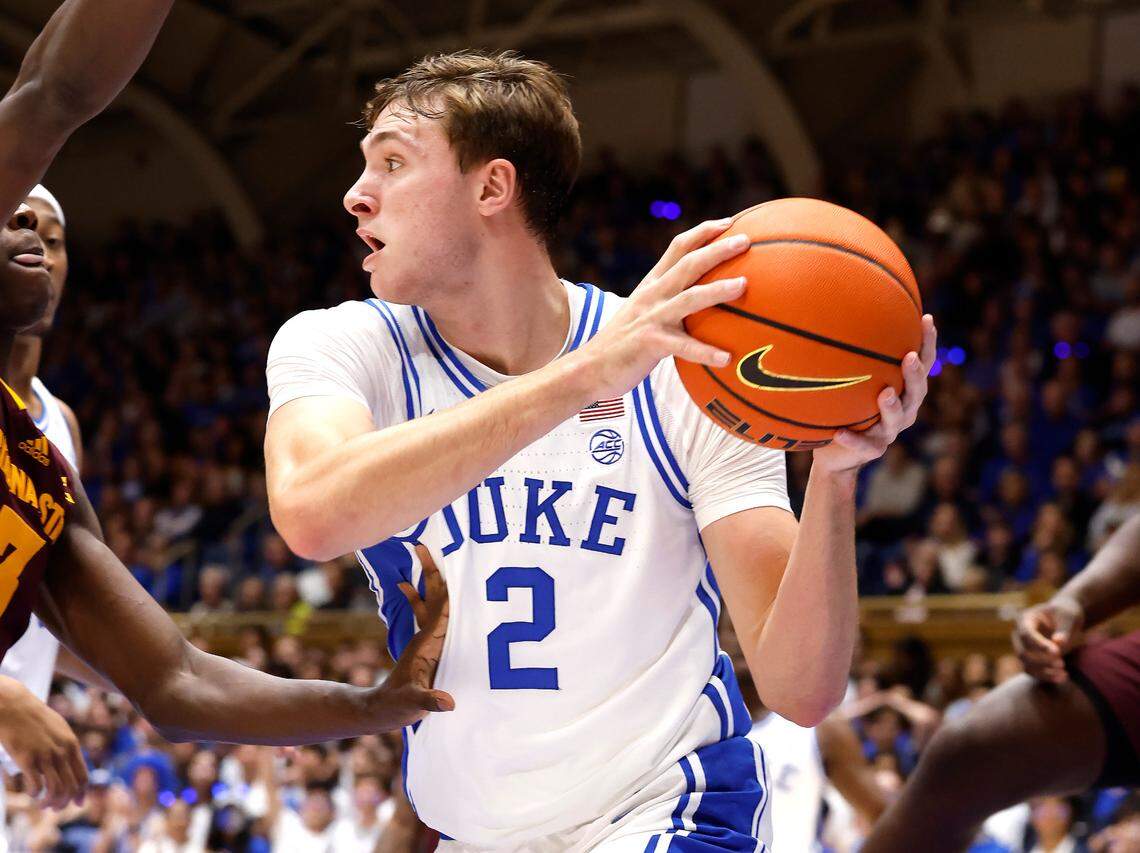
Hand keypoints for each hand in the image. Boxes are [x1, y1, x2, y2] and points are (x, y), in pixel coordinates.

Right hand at [0, 676, 86, 808]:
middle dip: (65, 802)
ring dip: (50, 802)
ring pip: (56, 790)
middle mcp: (62, 752)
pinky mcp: (28, 759)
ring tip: (42, 804)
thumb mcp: (59, 729)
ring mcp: (46, 756)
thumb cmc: (34, 718)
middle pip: (71, 787)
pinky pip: (36, 785)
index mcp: (72, 745)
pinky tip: (32, 794)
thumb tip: (68, 761)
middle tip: (55, 808)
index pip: (83, 776)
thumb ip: (65, 745)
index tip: (77, 803)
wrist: (15, 707)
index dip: (81, 793)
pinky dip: (35, 794)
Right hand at [369, 545, 453, 727]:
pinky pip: (419, 612)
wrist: (393, 713)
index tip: (437, 556)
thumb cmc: (405, 709)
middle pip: (440, 595)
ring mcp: (431, 636)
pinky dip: (413, 597)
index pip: (444, 603)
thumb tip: (448, 703)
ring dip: (426, 578)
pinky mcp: (422, 642)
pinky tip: (403, 584)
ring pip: (431, 600)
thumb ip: (430, 701)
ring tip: (419, 552)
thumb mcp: (417, 704)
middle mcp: (438, 634)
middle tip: (424, 543)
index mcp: (438, 641)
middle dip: (434, 570)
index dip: (441, 581)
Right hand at [576, 218, 751, 399]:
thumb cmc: (623, 344)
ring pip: (689, 298)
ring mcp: (651, 318)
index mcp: (652, 284)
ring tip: (743, 285)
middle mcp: (652, 295)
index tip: (729, 222)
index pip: (678, 247)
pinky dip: (705, 352)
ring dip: (717, 290)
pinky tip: (726, 358)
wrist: (589, 368)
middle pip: (688, 264)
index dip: (704, 232)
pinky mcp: (649, 343)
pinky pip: (683, 347)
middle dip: (718, 249)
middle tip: (746, 241)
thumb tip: (701, 302)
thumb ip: (668, 302)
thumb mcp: (643, 313)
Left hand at [812, 315, 936, 474]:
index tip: (926, 319)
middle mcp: (903, 411)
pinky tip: (839, 431)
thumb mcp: (851, 381)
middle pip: (917, 392)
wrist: (836, 454)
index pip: (922, 364)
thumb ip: (853, 356)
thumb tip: (838, 307)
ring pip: (896, 420)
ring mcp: (888, 433)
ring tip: (884, 394)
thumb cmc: (846, 408)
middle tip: (910, 358)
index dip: (927, 343)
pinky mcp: (871, 451)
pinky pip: (862, 445)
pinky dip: (852, 438)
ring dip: (891, 407)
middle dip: (915, 374)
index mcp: (904, 391)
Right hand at [1012, 596, 1083, 683]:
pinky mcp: (1029, 659)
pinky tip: (1062, 678)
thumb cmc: (1065, 614)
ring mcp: (1022, 647)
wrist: (1063, 619)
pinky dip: (1045, 677)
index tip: (1057, 652)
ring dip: (1044, 672)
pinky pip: (1032, 671)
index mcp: (1025, 619)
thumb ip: (1064, 629)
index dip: (1039, 645)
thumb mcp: (1068, 617)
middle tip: (1062, 664)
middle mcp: (1018, 634)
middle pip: (1022, 652)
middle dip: (1041, 661)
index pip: (1026, 634)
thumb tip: (1058, 642)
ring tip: (1064, 674)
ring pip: (1026, 665)